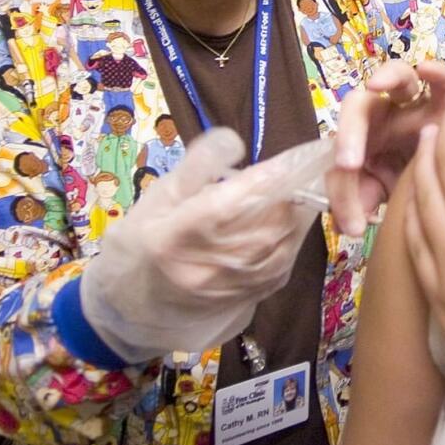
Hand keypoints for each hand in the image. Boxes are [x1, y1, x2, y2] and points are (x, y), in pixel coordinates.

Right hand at [80, 128, 319, 360]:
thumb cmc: (146, 238)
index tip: (291, 156)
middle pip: (267, 224)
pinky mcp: (257, 294)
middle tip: (303, 163)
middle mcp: (208, 269)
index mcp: (172, 239)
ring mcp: (236, 287)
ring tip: (301, 181)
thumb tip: (233, 141)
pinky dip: (296, 228)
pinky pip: (290, 254)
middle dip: (293, 189)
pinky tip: (293, 210)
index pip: (227, 206)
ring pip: (286, 239)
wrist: (141, 302)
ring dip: (300, 207)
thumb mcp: (159, 195)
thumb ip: (196, 166)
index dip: (265, 180)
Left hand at [328, 60, 444, 234]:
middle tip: (349, 164)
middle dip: (351, 130)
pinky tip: (429, 71)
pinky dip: (436, 74)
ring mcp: (415, 105)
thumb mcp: (374, 193)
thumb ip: (357, 202)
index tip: (346, 173)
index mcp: (361, 134)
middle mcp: (385, 114)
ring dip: (390, 78)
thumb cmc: (401, 178)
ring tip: (378, 84)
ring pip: (401, 78)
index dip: (341, 154)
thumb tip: (352, 225)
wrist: (437, 181)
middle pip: (360, 104)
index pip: (340, 145)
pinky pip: (443, 85)